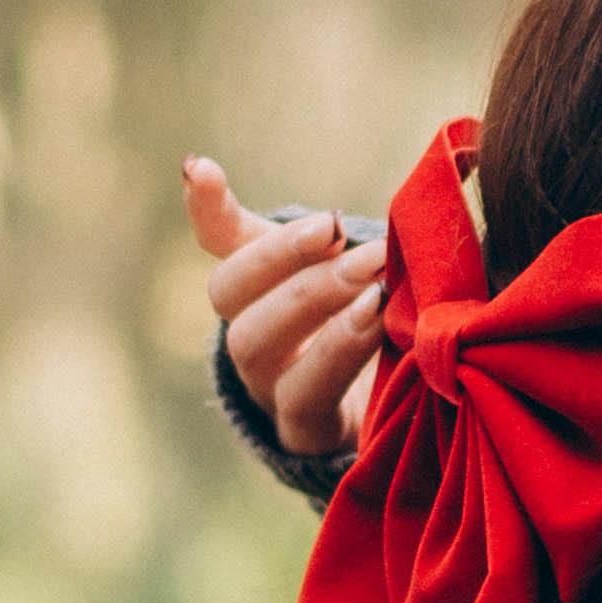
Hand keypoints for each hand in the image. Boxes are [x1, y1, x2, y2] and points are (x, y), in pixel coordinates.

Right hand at [183, 156, 386, 458]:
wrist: (399, 425)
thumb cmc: (384, 334)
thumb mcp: (373, 280)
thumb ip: (355, 233)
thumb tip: (392, 170)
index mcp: (264, 289)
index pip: (221, 240)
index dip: (207, 208)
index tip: (202, 168)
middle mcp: (252, 337)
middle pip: (232, 293)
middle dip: (288, 259)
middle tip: (348, 235)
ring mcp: (269, 390)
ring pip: (255, 344)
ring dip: (316, 307)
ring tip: (374, 285)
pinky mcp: (304, 434)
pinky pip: (304, 400)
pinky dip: (337, 357)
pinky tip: (382, 327)